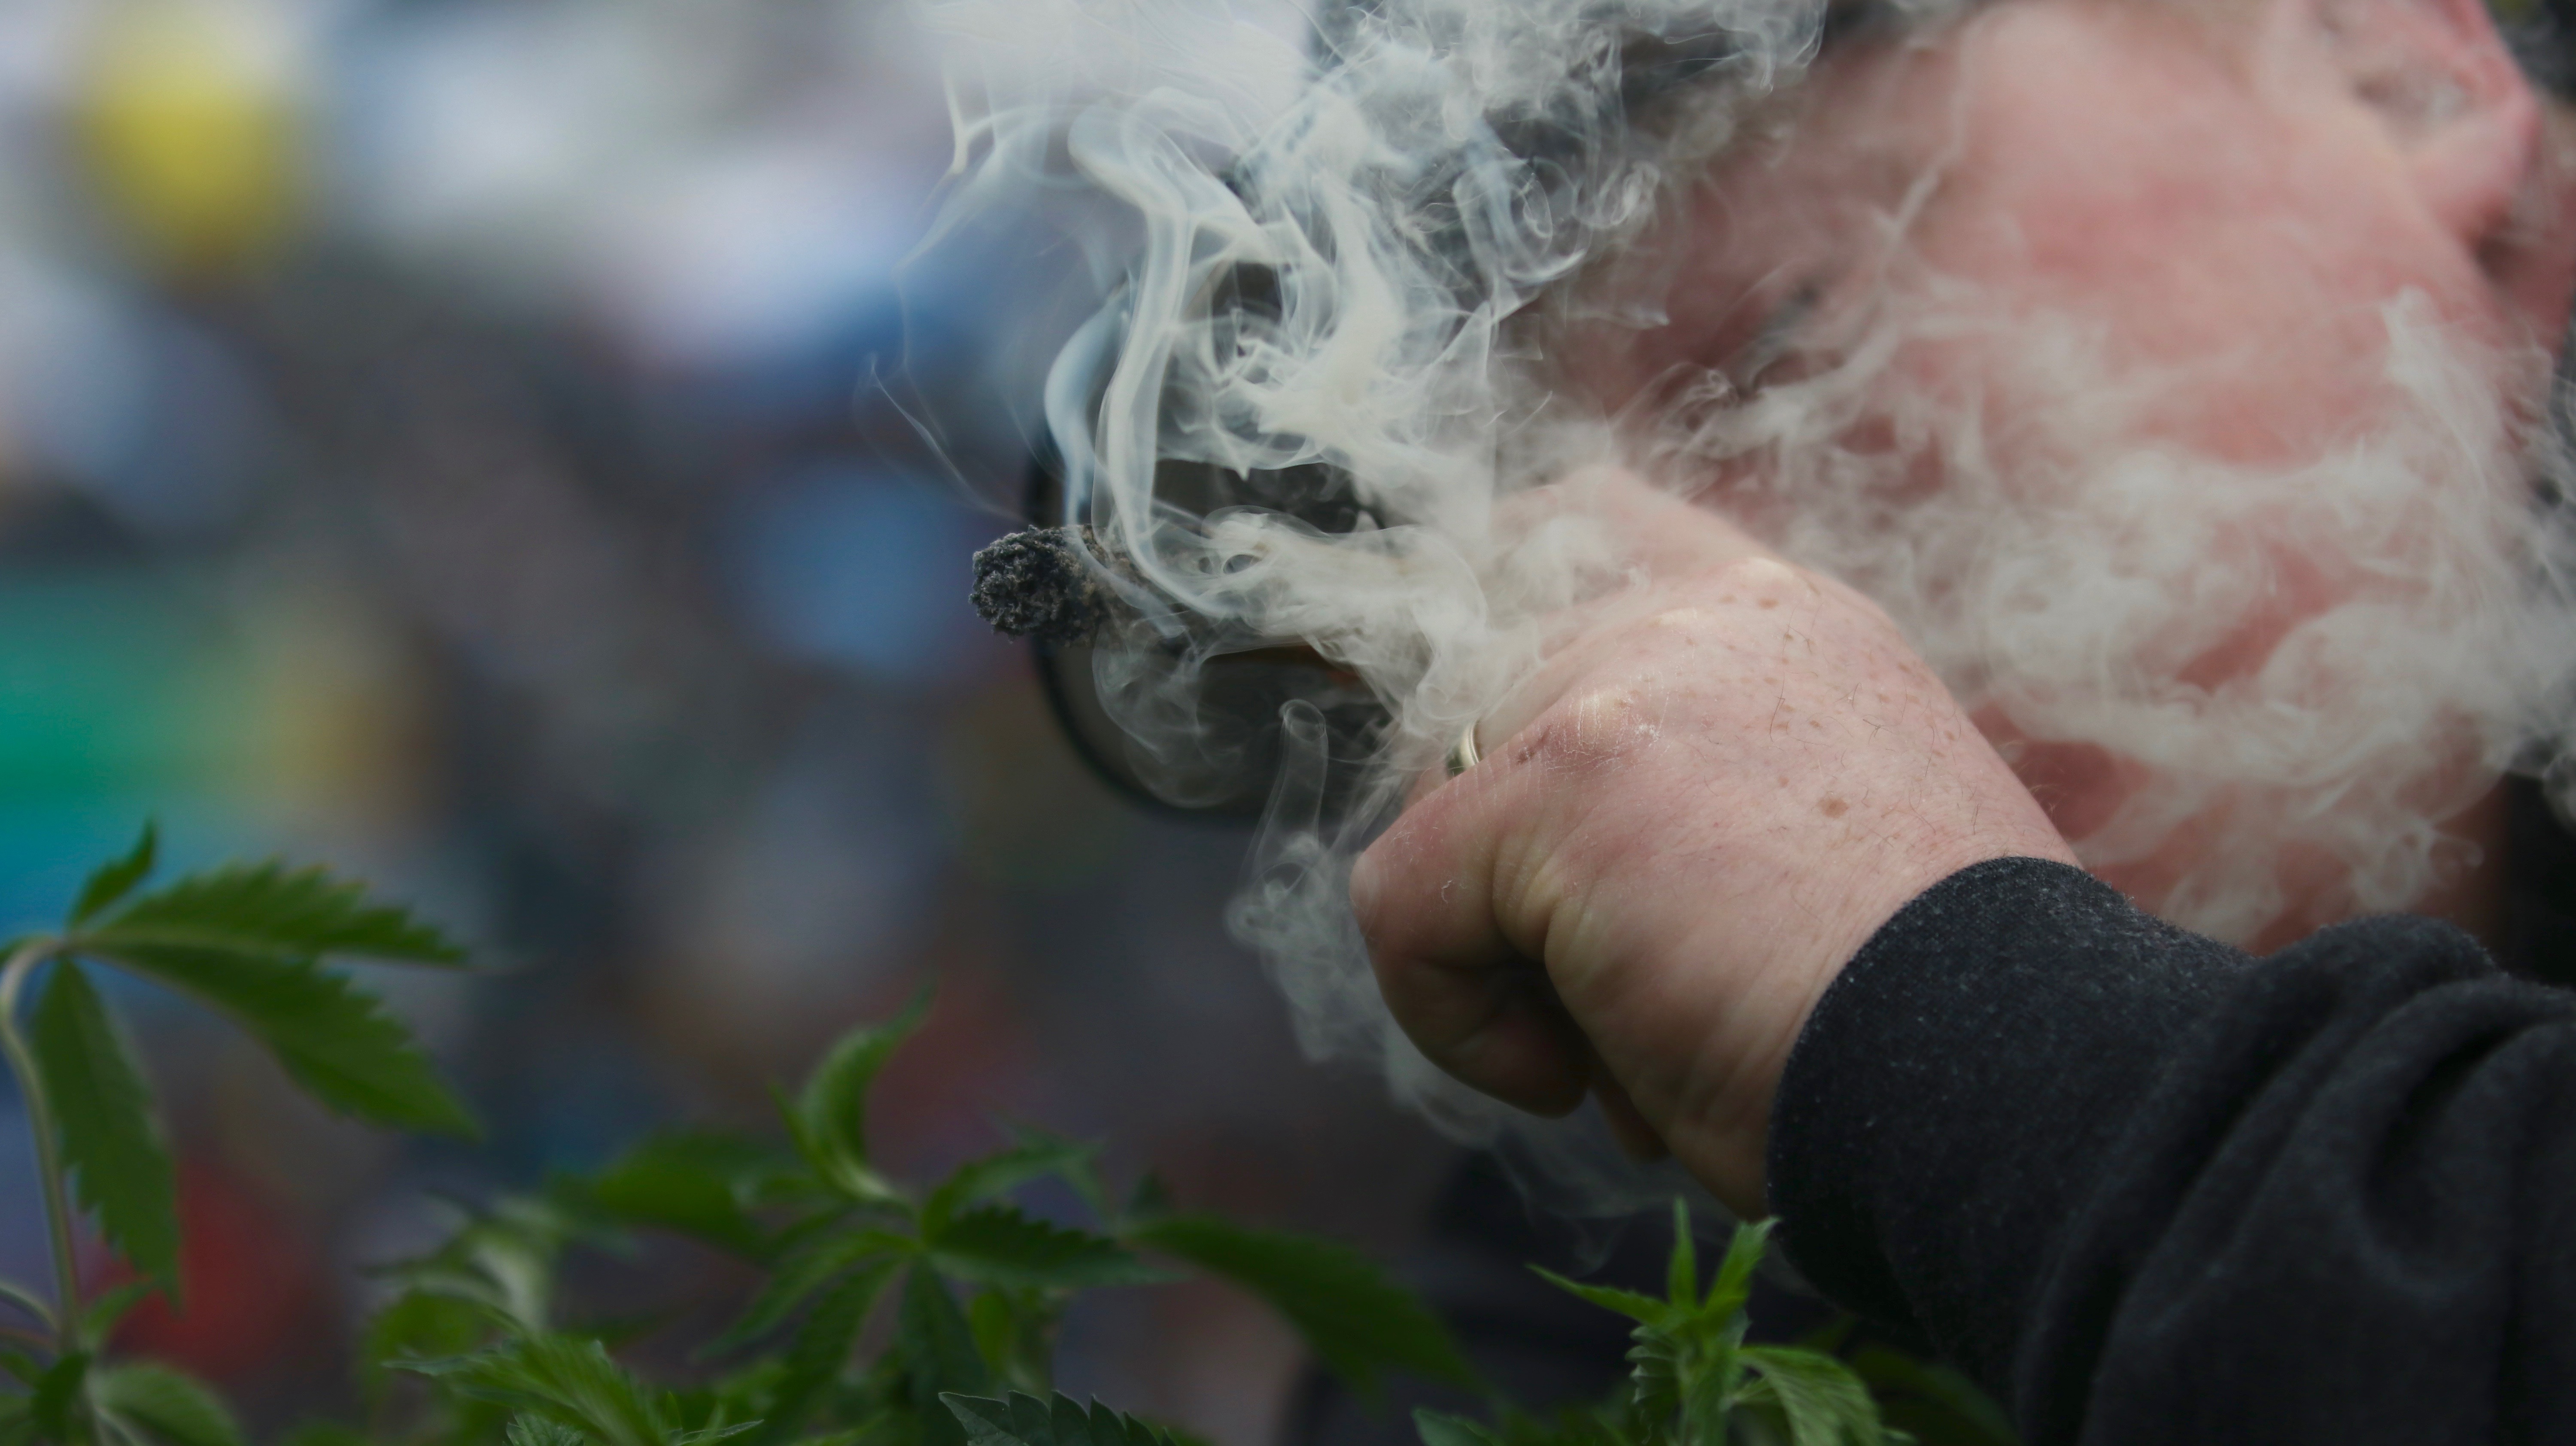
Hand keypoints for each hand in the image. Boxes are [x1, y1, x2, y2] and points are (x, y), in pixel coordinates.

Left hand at [1350, 469, 2074, 1214]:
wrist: (2009, 1090)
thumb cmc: (1921, 1028)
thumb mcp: (1815, 864)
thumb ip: (1691, 804)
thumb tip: (1534, 878)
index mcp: (1789, 628)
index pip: (1589, 519)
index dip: (1493, 601)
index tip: (1481, 737)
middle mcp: (1714, 617)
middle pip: (1468, 688)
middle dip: (1492, 864)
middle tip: (1614, 993)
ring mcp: (1635, 681)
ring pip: (1438, 806)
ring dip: (1501, 954)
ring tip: (1629, 1043)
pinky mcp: (1568, 776)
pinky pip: (1400, 900)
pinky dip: (1458, 1022)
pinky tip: (1585, 1078)